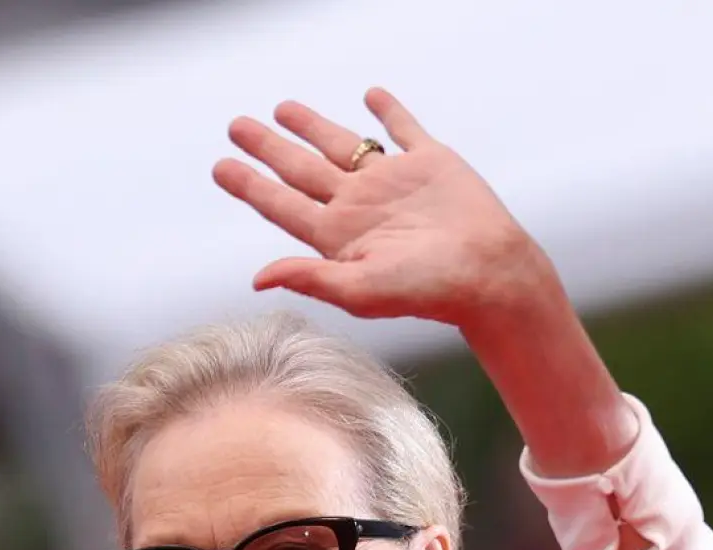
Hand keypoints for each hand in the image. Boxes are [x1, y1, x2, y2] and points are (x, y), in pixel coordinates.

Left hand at [212, 87, 558, 327]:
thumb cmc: (428, 290)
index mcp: (338, 235)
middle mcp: (360, 206)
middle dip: (268, 148)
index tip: (220, 167)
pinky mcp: (431, 163)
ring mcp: (394, 183)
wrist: (491, 273)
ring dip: (313, 126)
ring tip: (283, 109)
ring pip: (344, 145)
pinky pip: (404, 129)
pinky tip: (372, 96)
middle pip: (301, 170)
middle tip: (237, 126)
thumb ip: (309, 279)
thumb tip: (257, 279)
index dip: (250, 185)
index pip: (282, 204)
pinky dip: (389, 111)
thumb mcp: (361, 291)